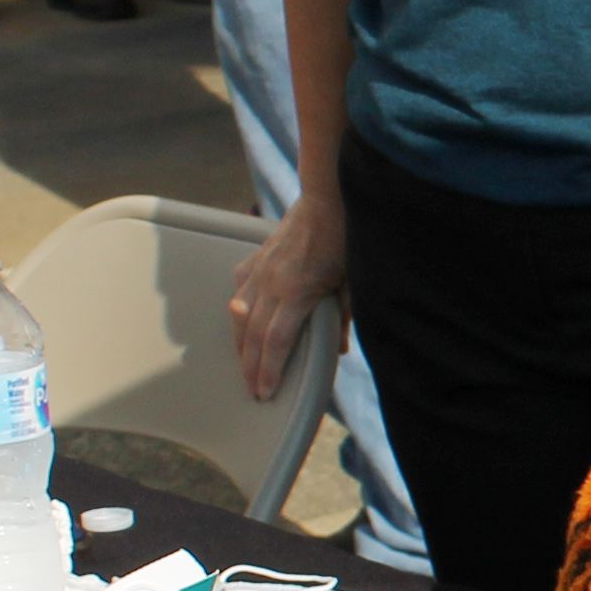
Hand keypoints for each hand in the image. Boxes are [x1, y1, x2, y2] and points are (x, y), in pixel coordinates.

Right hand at [228, 192, 344, 398]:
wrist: (327, 198)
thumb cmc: (345, 239)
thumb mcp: (352, 281)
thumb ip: (343, 316)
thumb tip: (339, 350)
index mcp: (296, 292)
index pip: (276, 341)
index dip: (269, 370)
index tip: (264, 392)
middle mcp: (271, 283)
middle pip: (252, 335)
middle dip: (250, 366)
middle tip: (252, 390)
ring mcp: (259, 270)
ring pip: (240, 314)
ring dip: (239, 344)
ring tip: (244, 366)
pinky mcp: (255, 258)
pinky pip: (240, 289)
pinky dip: (238, 309)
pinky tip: (240, 320)